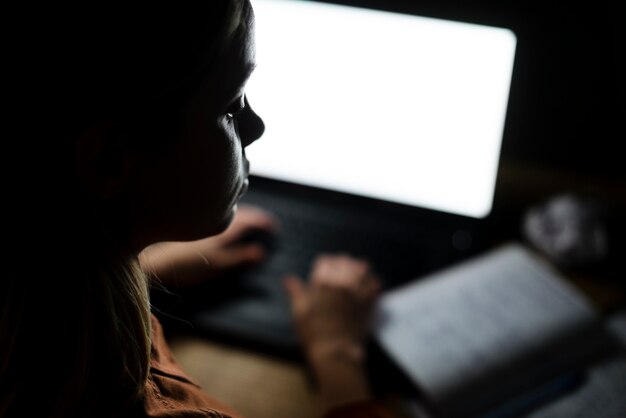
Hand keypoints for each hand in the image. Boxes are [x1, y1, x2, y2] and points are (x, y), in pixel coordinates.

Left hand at [139, 205, 276, 286]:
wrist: (155, 258)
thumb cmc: (186, 264)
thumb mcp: (218, 264)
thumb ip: (239, 257)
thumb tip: (262, 251)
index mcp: (226, 227)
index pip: (251, 220)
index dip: (264, 222)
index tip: (274, 226)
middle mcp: (216, 216)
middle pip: (241, 210)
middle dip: (254, 215)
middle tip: (264, 221)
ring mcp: (204, 215)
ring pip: (228, 207)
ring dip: (241, 211)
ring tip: (247, 219)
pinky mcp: (192, 218)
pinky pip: (216, 208)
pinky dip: (227, 212)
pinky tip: (220, 218)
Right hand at [284, 254, 380, 410]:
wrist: (336, 353)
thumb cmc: (313, 333)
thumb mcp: (299, 312)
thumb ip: (295, 292)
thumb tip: (288, 279)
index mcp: (323, 280)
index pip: (326, 260)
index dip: (324, 266)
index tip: (323, 274)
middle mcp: (342, 280)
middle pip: (345, 260)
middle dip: (340, 266)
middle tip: (338, 277)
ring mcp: (358, 289)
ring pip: (362, 267)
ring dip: (357, 270)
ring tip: (354, 279)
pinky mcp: (370, 301)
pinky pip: (376, 282)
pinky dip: (371, 282)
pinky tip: (366, 289)